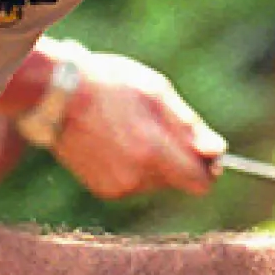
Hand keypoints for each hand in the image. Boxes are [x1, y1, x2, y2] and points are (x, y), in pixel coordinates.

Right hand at [49, 51, 225, 198]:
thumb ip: (190, 128)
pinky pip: (134, 183)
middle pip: (179, 181)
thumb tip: (218, 152)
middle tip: (155, 125)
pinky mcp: (102, 189)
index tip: (201, 147)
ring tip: (130, 129)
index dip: (207, 166)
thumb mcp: (157, 93)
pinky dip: (133, 166)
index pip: (201, 183)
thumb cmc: (112, 85)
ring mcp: (117, 186)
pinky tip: (115, 141)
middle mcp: (137, 177)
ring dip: (154, 161)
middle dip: (178, 158)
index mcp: (154, 153)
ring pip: (156, 182)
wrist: (56, 94)